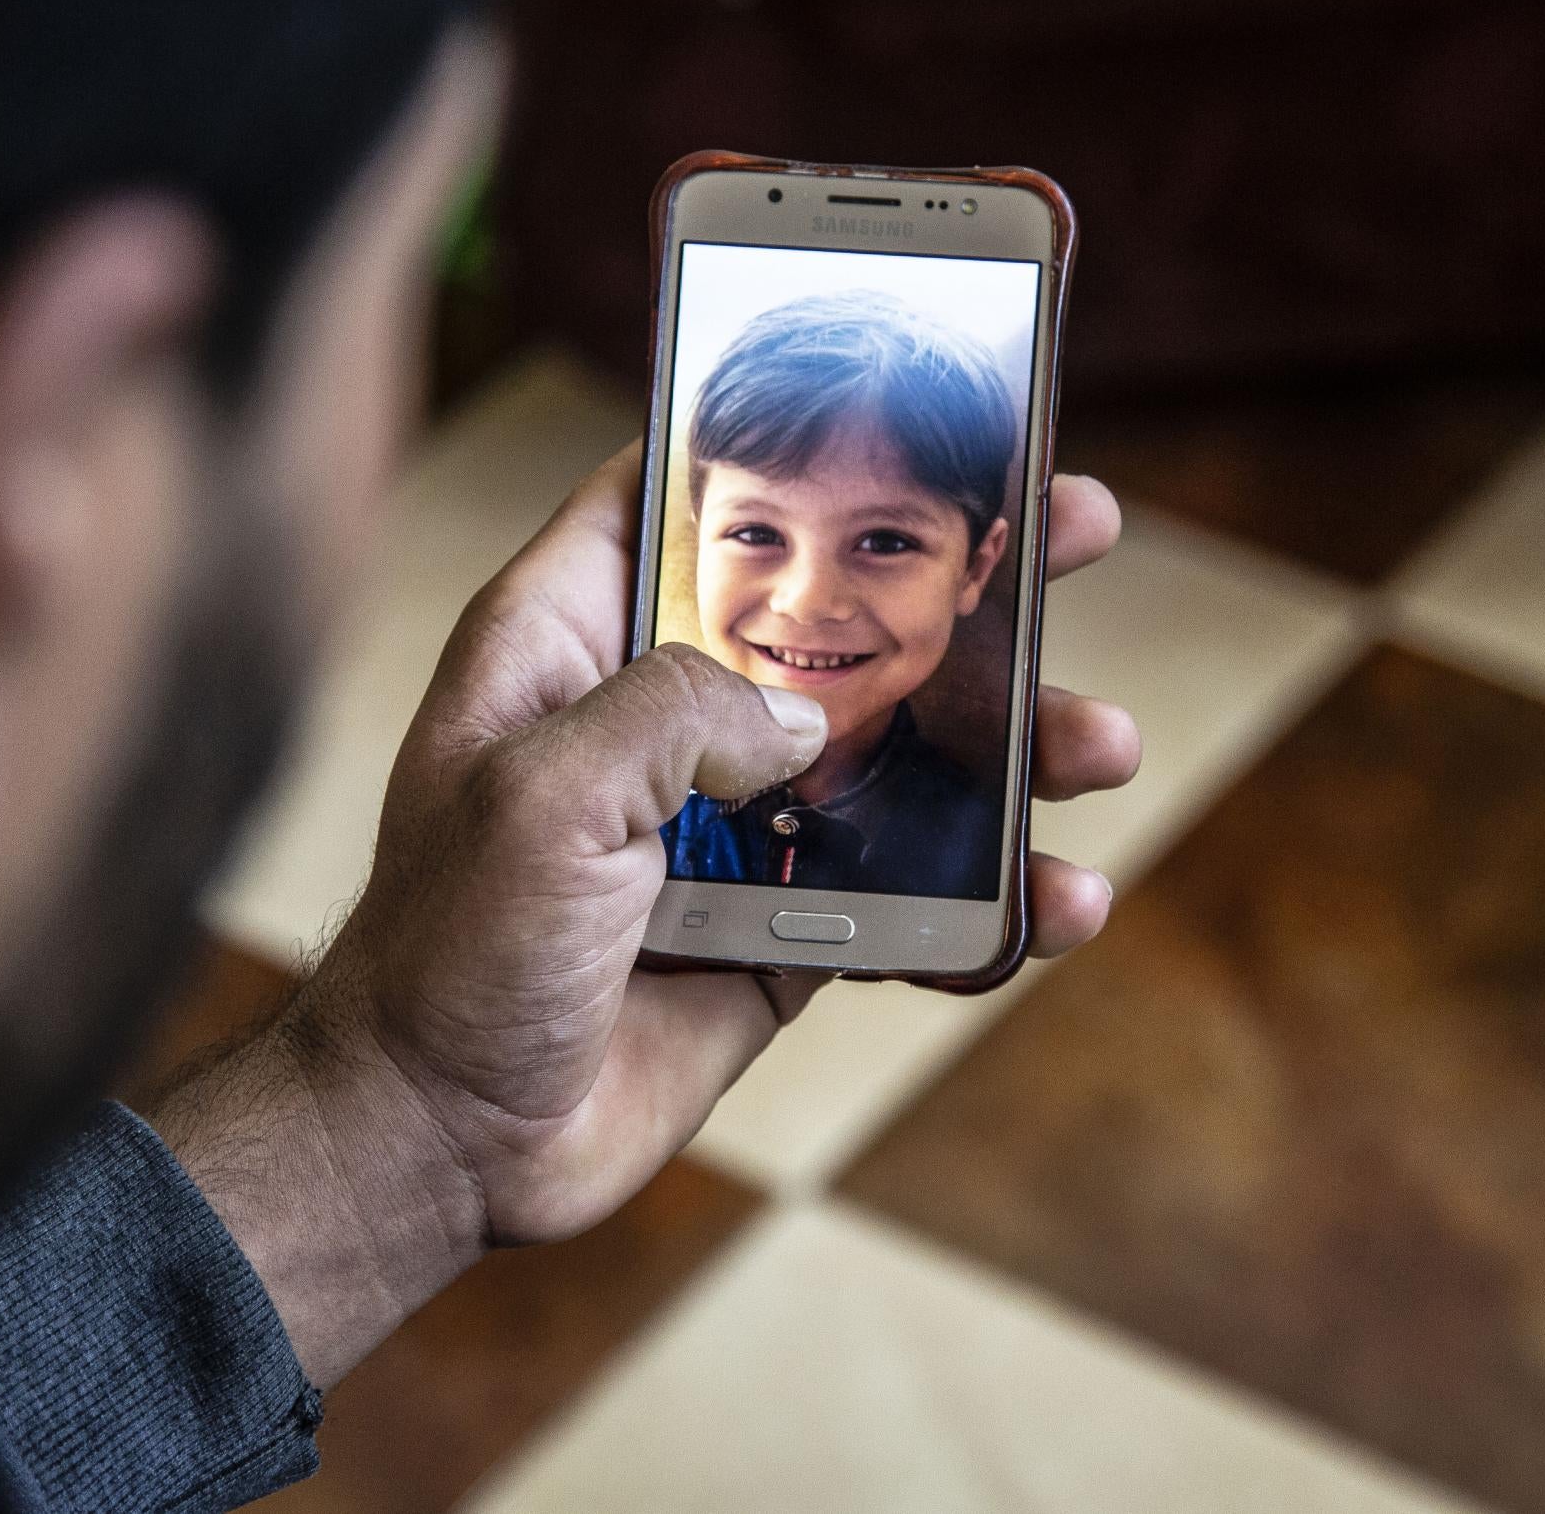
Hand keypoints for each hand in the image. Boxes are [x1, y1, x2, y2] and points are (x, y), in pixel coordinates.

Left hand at [156, 446, 1138, 1383]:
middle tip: (1077, 531)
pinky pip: (908, 897)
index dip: (780, 436)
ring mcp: (732, 826)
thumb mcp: (540, 794)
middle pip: (838, 613)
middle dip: (966, 579)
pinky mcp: (780, 931)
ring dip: (1011, 751)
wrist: (444, 1148)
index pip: (676, 492)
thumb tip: (806, 718)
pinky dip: (989, 903)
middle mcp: (662, 718)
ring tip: (1100, 747)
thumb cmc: (447, 956)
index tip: (900, 396)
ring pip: (900, 757)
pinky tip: (1059, 906)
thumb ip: (676, 713)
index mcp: (574, 644)